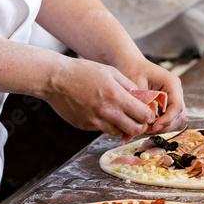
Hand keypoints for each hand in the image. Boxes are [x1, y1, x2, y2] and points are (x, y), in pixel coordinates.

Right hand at [40, 57, 155, 136]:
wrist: (54, 79)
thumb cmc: (82, 71)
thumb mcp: (111, 72)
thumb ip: (129, 86)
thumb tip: (142, 97)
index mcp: (117, 96)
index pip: (143, 115)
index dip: (148, 116)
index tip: (147, 113)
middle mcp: (107, 112)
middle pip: (134, 130)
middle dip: (139, 126)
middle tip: (137, 119)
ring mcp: (95, 121)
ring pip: (118, 132)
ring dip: (122, 126)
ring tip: (118, 114)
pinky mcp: (85, 126)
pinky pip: (102, 130)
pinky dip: (106, 124)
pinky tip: (101, 112)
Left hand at [118, 58, 185, 133]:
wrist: (132, 65)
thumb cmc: (133, 71)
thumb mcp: (135, 86)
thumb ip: (140, 104)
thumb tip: (140, 125)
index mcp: (171, 83)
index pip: (177, 106)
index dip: (167, 119)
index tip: (154, 126)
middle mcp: (176, 91)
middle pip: (179, 116)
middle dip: (165, 126)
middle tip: (148, 130)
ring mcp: (174, 98)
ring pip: (176, 120)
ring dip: (163, 127)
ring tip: (147, 129)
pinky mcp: (169, 105)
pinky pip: (170, 119)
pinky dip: (160, 125)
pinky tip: (148, 125)